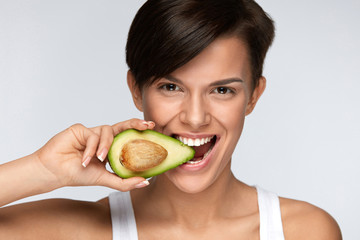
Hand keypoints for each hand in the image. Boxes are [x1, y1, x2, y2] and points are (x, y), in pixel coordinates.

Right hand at [34, 118, 154, 190]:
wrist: (55, 172)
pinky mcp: (82, 129)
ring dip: (105, 146)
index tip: (153, 128)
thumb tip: (146, 182)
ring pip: (108, 132)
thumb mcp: (105, 179)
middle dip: (136, 123)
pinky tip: (84, 160)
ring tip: (98, 160)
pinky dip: (90, 149)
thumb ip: (124, 182)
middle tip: (147, 125)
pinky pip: (93, 136)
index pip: (128, 138)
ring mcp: (93, 133)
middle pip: (122, 127)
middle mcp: (104, 139)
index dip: (140, 132)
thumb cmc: (78, 175)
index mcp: (111, 149)